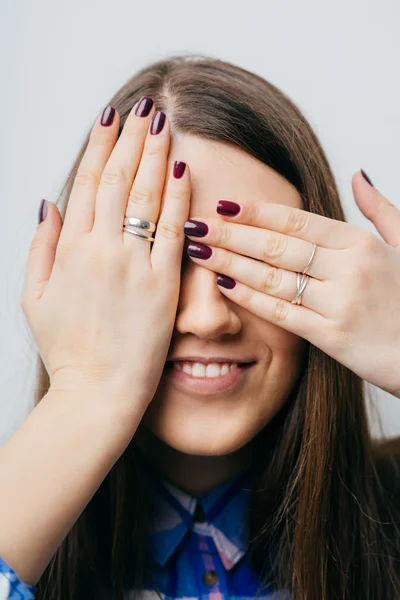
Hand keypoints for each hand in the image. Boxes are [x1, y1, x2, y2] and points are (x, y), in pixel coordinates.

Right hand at [22, 99, 189, 410]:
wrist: (98, 391)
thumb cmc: (67, 348)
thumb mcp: (34, 297)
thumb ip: (41, 246)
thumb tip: (47, 203)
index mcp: (69, 250)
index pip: (87, 182)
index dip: (100, 146)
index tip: (111, 116)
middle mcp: (101, 250)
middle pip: (119, 180)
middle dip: (132, 138)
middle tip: (145, 106)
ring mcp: (134, 265)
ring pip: (146, 197)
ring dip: (155, 154)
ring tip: (163, 123)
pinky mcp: (163, 284)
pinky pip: (172, 232)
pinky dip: (177, 197)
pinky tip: (182, 168)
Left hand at [183, 171, 399, 397]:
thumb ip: (379, 209)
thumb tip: (358, 175)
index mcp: (361, 243)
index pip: (298, 221)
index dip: (257, 211)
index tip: (225, 204)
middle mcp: (347, 269)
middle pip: (277, 245)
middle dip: (232, 233)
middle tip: (196, 224)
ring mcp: (338, 303)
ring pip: (273, 276)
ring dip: (231, 261)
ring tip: (200, 250)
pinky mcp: (332, 337)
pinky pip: (282, 313)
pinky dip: (251, 298)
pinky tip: (225, 284)